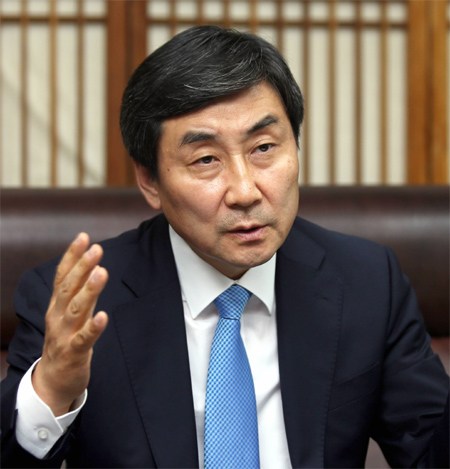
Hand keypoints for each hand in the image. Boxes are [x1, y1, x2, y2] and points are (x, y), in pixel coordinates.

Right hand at [32, 233, 108, 416]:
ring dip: (89, 290)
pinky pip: (84, 339)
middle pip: (68, 288)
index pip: (62, 276)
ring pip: (76, 310)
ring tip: (101, 272)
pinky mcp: (74, 353)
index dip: (72, 256)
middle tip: (96, 248)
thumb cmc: (66, 340)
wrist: (53, 381)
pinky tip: (104, 316)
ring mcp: (64, 335)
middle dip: (82, 267)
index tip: (83, 236)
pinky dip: (93, 327)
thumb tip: (92, 264)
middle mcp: (57, 316)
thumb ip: (80, 290)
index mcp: (57, 305)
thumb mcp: (71, 312)